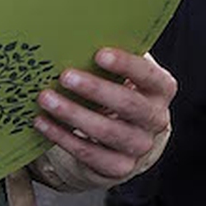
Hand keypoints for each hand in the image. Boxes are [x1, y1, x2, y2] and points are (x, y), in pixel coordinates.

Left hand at [33, 48, 175, 187]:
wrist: (128, 139)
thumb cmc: (122, 95)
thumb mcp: (127, 77)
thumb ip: (116, 63)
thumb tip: (82, 38)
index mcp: (162, 90)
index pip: (148, 76)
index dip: (126, 65)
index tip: (99, 53)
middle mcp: (157, 119)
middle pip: (129, 104)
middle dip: (95, 89)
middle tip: (65, 76)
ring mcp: (140, 146)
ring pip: (107, 131)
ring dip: (73, 114)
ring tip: (46, 99)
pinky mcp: (119, 167)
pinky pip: (89, 153)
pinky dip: (62, 137)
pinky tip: (43, 122)